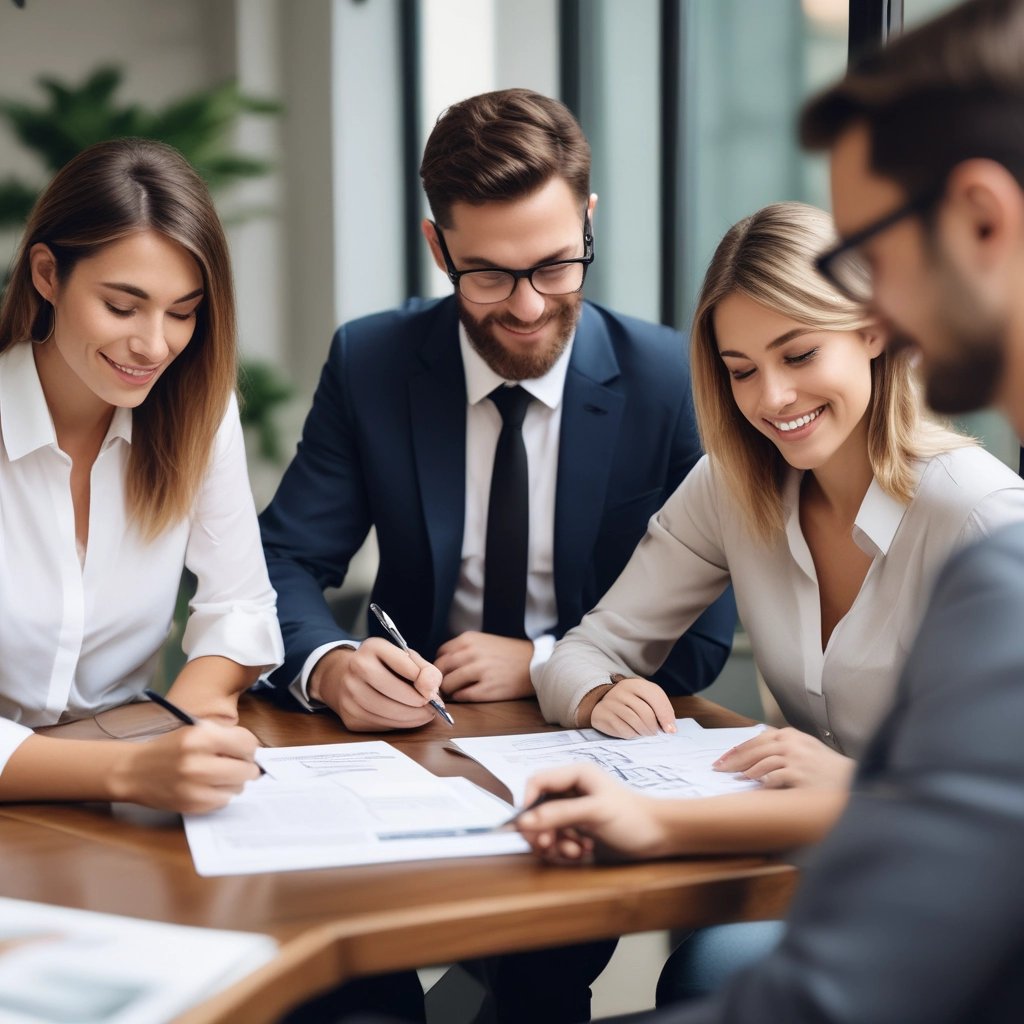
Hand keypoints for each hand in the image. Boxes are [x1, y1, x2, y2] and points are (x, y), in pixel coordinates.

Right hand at [111, 721, 260, 813]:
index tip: (244, 751)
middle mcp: (198, 762)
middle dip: (245, 767)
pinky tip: (208, 786)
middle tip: (236, 765)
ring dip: (234, 782)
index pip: (247, 743)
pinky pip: (223, 801)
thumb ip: (225, 737)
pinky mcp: (191, 804)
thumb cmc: (170, 748)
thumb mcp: (196, 730)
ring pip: (238, 787)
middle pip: (247, 770)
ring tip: (219, 776)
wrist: (134, 771)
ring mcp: (194, 786)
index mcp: (201, 736)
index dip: (249, 748)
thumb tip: (254, 751)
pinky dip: (221, 794)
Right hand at [310, 638, 442, 731]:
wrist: (346, 678)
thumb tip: (431, 690)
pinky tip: (407, 718)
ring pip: (387, 711)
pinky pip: (380, 724)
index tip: (433, 689)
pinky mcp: (350, 716)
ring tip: (424, 714)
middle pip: (393, 689)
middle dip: (419, 702)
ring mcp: (349, 693)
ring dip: (413, 717)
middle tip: (432, 707)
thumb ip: (425, 670)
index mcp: (372, 647)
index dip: (424, 680)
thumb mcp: (406, 659)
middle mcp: (355, 667)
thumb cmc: (383, 667)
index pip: (404, 663)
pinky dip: (399, 724)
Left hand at [434, 631, 533, 701]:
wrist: (535, 663)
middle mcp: (471, 653)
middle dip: (440, 679)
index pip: (441, 653)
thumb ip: (463, 649)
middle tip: (445, 685)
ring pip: (449, 684)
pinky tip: (467, 694)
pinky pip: (462, 696)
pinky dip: (460, 697)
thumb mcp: (484, 641)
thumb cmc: (509, 653)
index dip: (441, 665)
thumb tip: (442, 665)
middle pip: (441, 669)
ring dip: (449, 690)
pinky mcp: (487, 688)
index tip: (445, 672)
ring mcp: (479, 671)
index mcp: (468, 639)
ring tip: (456, 691)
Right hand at [516, 763, 669, 863]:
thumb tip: (525, 821)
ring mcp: (574, 812)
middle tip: (549, 845)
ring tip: (576, 851)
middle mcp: (571, 791)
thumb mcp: (595, 812)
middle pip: (537, 809)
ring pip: (545, 828)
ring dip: (555, 843)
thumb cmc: (632, 818)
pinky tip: (582, 853)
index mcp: (575, 776)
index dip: (527, 802)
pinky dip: (564, 850)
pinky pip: (557, 841)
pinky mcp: (578, 830)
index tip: (527, 826)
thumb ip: (560, 814)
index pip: (537, 781)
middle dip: (541, 829)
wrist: (659, 837)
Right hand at [590, 677, 675, 736]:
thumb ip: (662, 709)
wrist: (604, 702)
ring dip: (645, 732)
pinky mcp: (604, 715)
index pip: (655, 697)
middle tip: (655, 732)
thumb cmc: (633, 702)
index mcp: (635, 684)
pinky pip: (624, 731)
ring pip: (635, 723)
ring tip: (646, 733)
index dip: (666, 715)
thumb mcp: (647, 698)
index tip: (671, 730)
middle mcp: (621, 691)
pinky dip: (633, 735)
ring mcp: (611, 703)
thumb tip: (671, 729)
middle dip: (655, 727)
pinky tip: (634, 732)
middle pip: (646, 713)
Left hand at [713, 726, 855, 788]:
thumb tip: (755, 756)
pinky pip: (773, 778)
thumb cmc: (827, 769)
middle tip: (718, 768)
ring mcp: (796, 759)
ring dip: (745, 771)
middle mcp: (792, 743)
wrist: (853, 781)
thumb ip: (782, 747)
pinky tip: (753, 787)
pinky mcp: (800, 775)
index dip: (738, 749)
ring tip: (735, 779)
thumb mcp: (805, 749)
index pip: (757, 739)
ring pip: (761, 762)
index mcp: (791, 735)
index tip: (724, 758)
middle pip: (754, 749)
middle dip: (733, 759)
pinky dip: (761, 782)